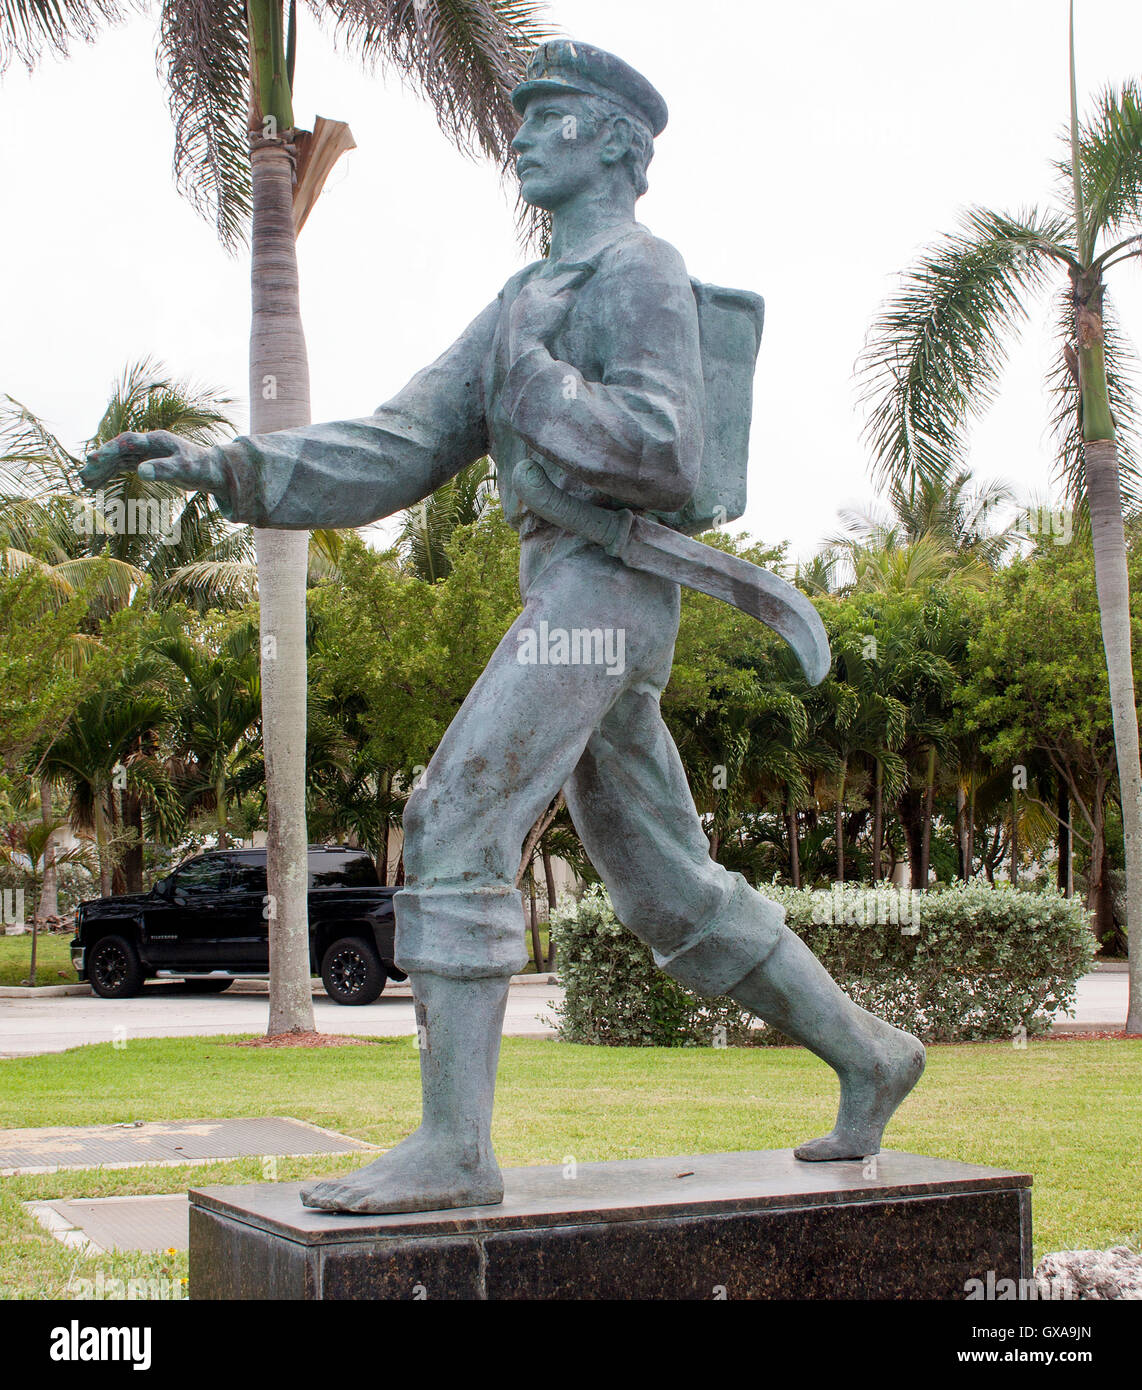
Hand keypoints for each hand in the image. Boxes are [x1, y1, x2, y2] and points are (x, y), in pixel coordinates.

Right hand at [80, 431, 225, 494]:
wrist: (210, 470)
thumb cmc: (200, 467)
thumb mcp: (184, 469)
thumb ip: (164, 469)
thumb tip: (141, 472)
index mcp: (156, 440)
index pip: (127, 441)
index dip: (109, 449)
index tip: (93, 459)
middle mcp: (147, 444)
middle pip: (118, 450)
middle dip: (101, 462)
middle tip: (83, 476)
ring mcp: (145, 452)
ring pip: (118, 459)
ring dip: (101, 469)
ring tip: (84, 482)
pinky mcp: (145, 462)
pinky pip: (122, 466)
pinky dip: (110, 474)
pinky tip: (97, 484)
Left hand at [508, 265, 591, 355]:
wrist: (526, 346)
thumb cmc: (543, 324)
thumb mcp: (560, 307)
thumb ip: (567, 296)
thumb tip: (571, 291)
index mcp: (529, 290)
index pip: (543, 282)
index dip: (553, 284)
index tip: (561, 288)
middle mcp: (519, 298)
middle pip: (535, 293)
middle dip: (545, 296)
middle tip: (555, 300)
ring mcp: (514, 311)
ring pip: (529, 304)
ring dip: (538, 306)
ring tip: (547, 312)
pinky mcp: (513, 323)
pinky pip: (524, 315)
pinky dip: (532, 316)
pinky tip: (538, 323)